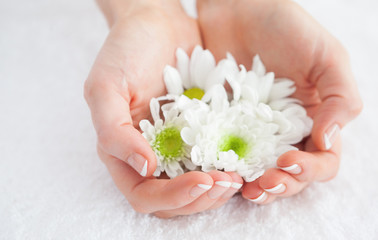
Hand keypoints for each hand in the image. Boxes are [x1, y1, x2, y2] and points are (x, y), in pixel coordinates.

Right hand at [84, 0, 241, 217]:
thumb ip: (114, 131)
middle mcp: (151, 154)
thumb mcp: (105, 86)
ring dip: (217, 191)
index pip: (144, 194)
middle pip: (173, 200)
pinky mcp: (200, 133)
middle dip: (200, 198)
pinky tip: (244, 159)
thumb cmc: (125, 50)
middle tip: (227, 181)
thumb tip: (143, 168)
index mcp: (123, 151)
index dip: (172, 196)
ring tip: (237, 175)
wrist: (157, 22)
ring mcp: (177, 146)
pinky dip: (228, 167)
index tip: (202, 180)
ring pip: (196, 188)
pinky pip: (214, 161)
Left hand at [197, 0, 361, 202]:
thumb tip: (328, 140)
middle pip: (289, 173)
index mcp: (315, 119)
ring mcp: (252, 130)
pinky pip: (225, 151)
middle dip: (280, 184)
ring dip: (253, 184)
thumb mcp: (326, 57)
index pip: (323, 159)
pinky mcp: (223, 124)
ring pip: (257, 169)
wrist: (238, 9)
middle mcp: (285, 131)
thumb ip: (340, 98)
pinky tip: (217, 170)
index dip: (311, 170)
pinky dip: (224, 165)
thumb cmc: (287, 28)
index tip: (290, 162)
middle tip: (263, 185)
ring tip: (243, 189)